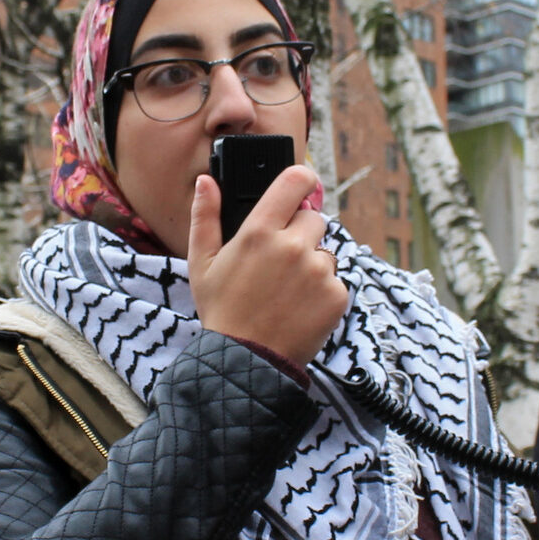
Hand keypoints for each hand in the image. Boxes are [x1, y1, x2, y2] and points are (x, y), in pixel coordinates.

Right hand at [188, 164, 348, 364]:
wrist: (246, 360)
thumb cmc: (222, 310)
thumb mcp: (201, 263)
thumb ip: (205, 216)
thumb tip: (207, 181)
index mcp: (259, 231)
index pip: (295, 182)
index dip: (303, 179)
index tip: (303, 184)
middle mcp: (293, 246)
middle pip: (314, 219)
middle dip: (301, 234)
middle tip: (280, 263)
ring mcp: (318, 271)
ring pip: (325, 252)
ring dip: (312, 265)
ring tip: (287, 292)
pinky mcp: (336, 294)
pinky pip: (335, 281)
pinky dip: (323, 292)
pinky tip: (300, 308)